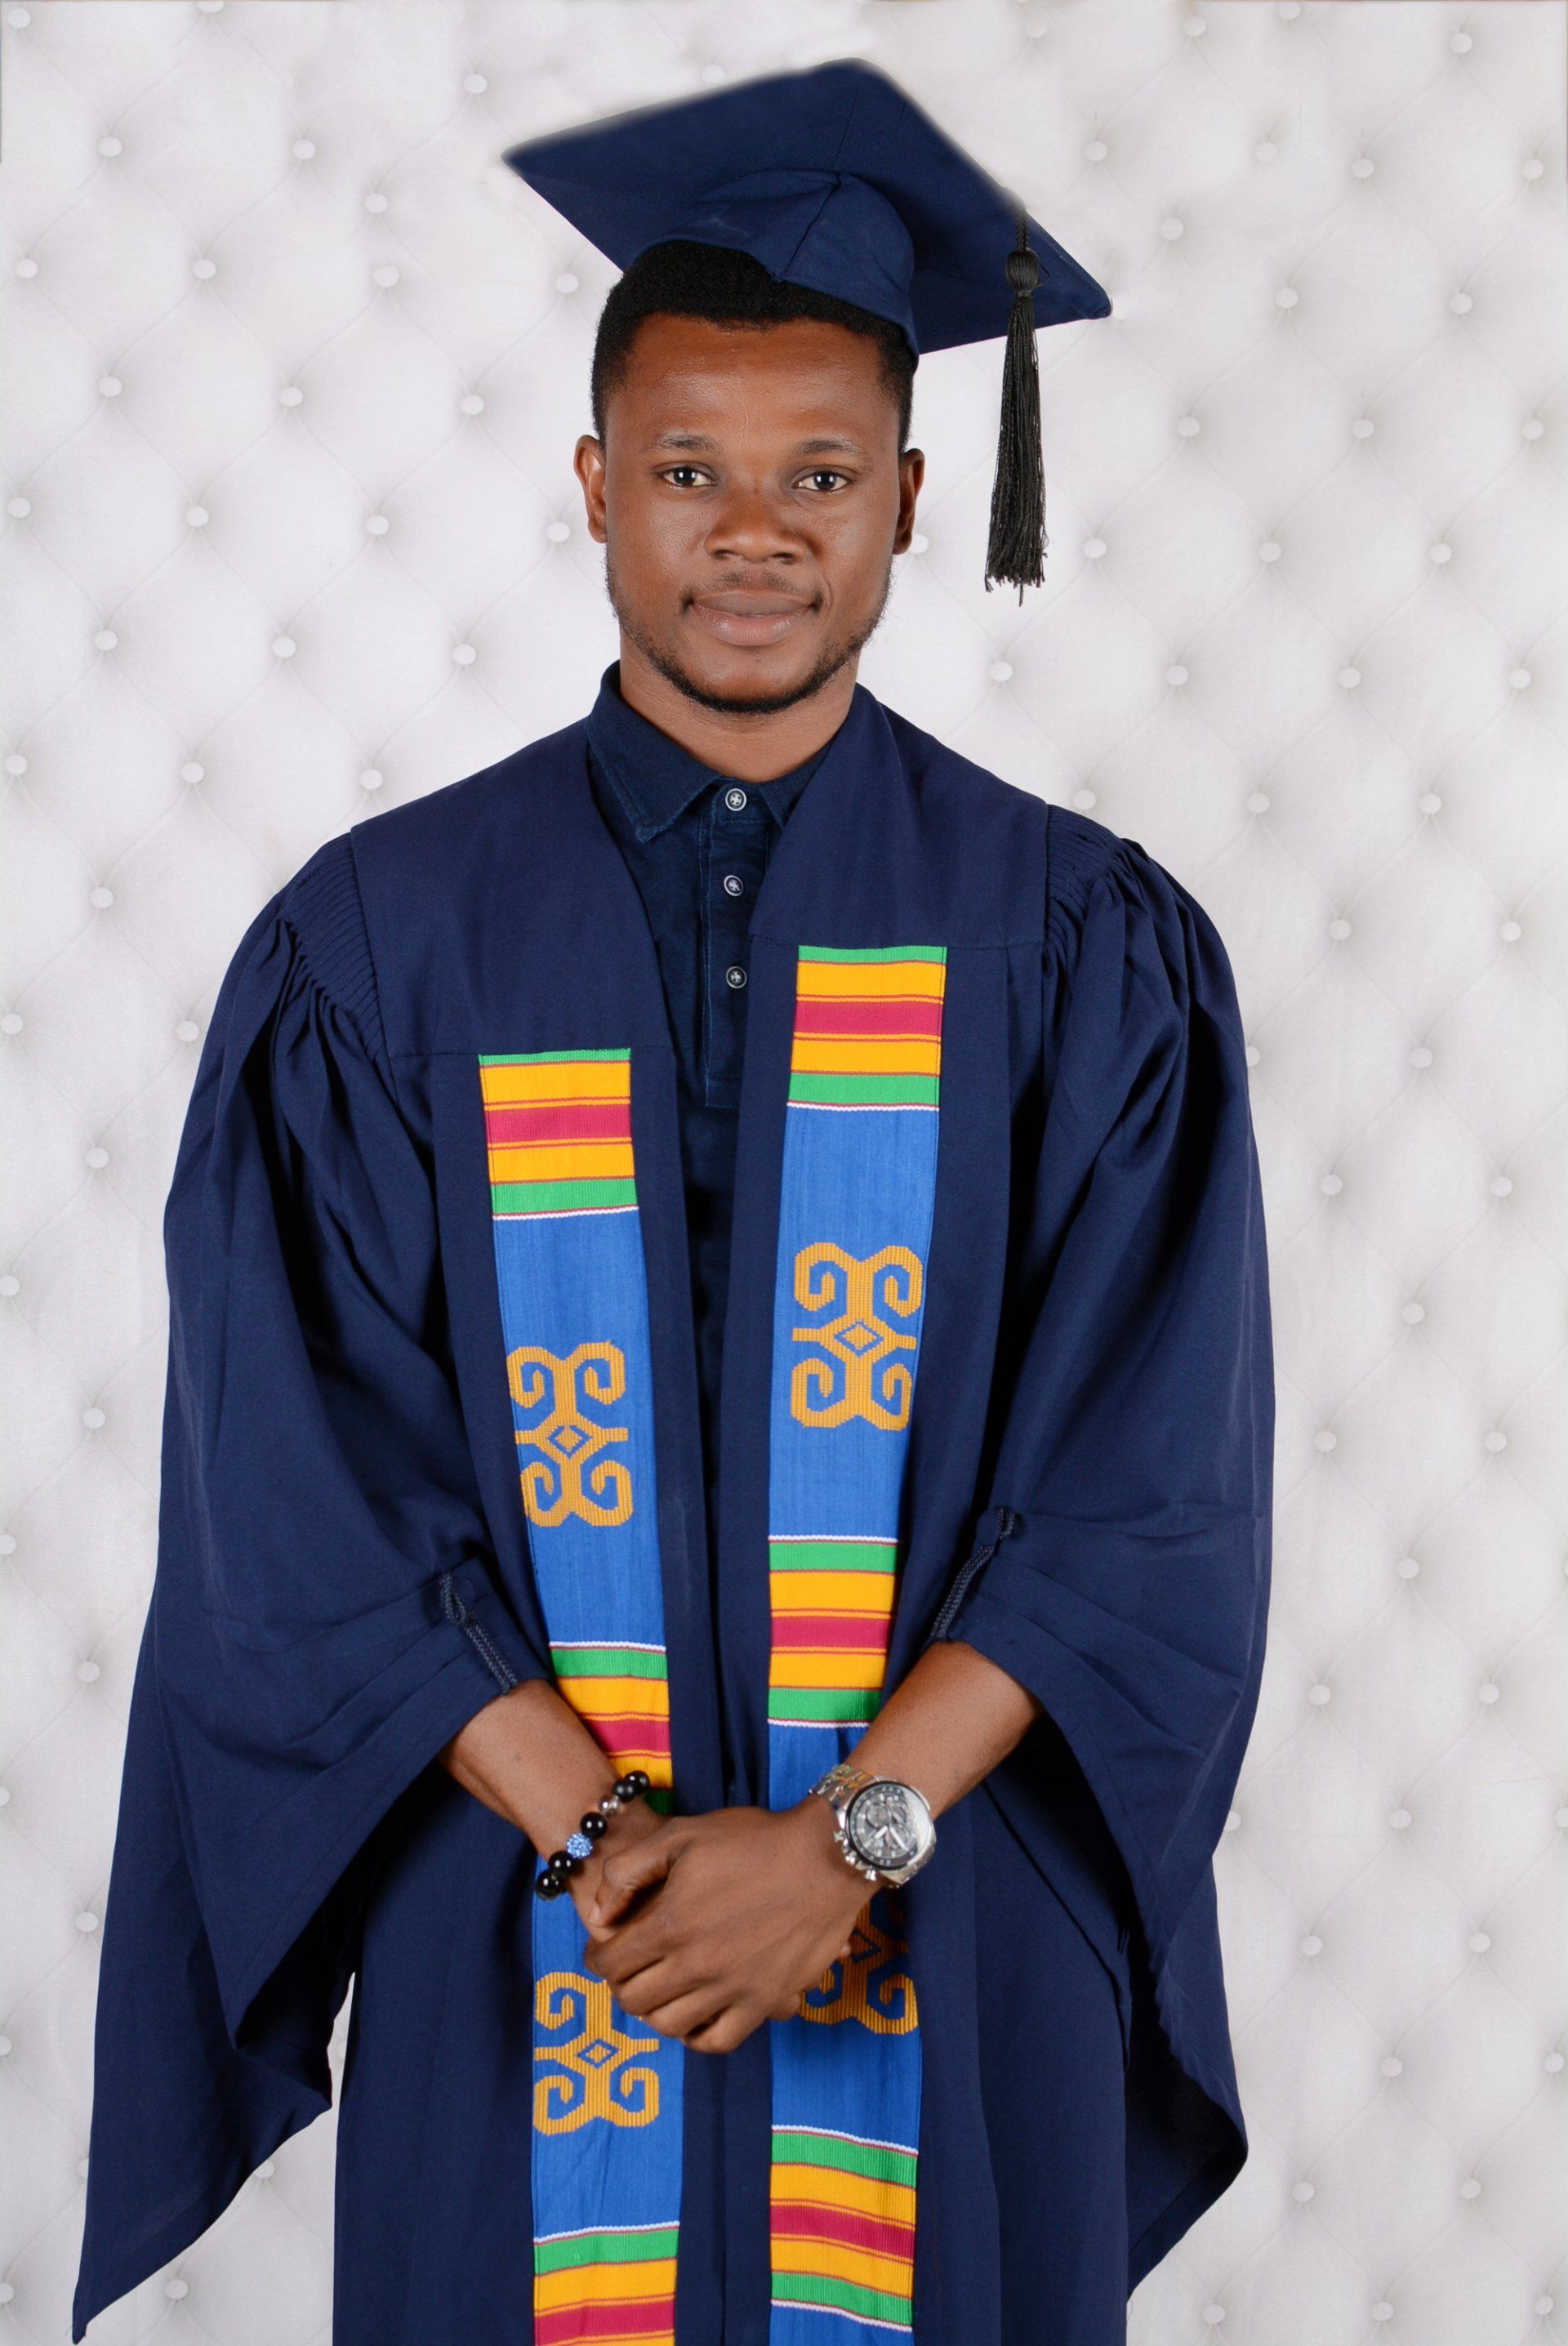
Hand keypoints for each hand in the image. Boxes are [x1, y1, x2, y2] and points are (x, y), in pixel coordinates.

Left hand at [580, 1798, 872, 2054]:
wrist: (825, 1856)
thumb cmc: (753, 1840)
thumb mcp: (681, 1835)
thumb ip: (628, 1871)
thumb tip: (599, 1914)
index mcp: (671, 1924)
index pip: (610, 1964)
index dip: (598, 1957)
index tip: (605, 1950)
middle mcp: (697, 1965)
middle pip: (634, 2000)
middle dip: (622, 1984)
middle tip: (632, 1968)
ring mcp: (732, 1987)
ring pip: (670, 2025)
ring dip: (655, 2010)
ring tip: (662, 1989)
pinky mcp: (765, 2001)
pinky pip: (719, 2040)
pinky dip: (698, 2035)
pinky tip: (697, 2016)